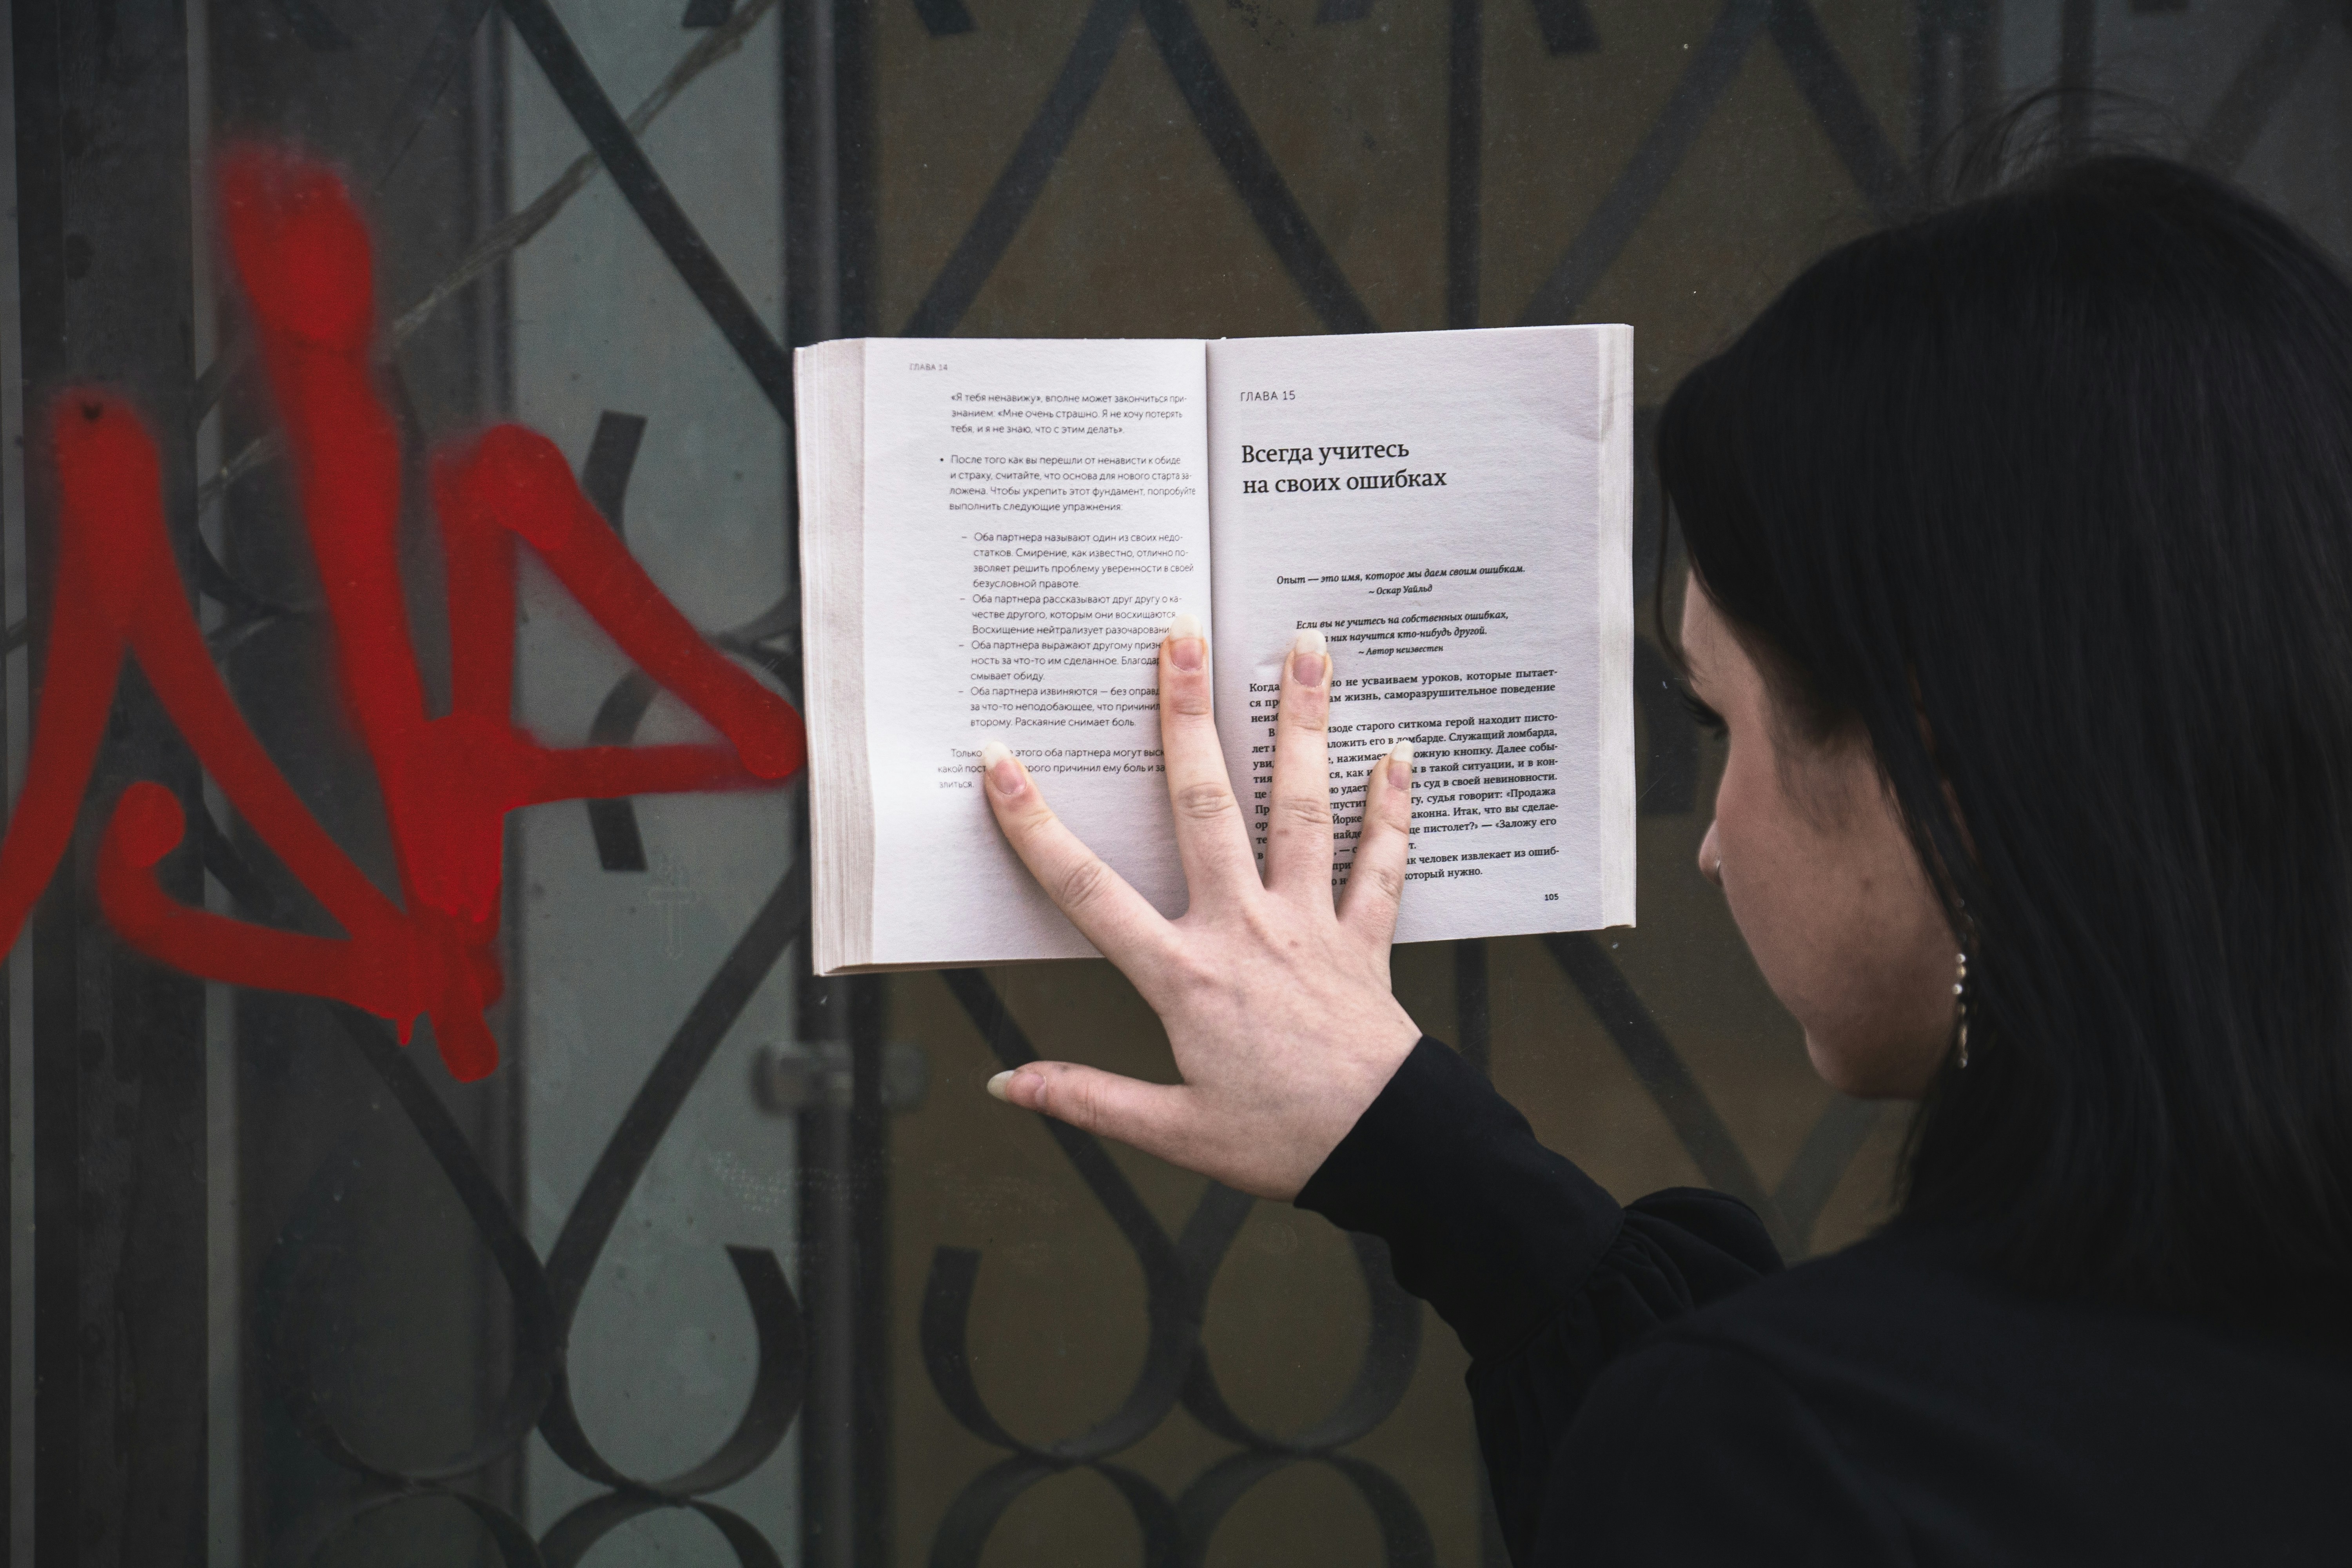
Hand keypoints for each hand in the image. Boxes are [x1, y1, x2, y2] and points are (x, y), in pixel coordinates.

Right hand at [976, 615, 1422, 1199]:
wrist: (1387, 1154)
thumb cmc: (1282, 1143)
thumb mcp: (1173, 1132)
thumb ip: (1087, 1098)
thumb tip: (1006, 1084)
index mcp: (1185, 976)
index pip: (1090, 890)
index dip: (1036, 826)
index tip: (1000, 761)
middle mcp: (1245, 931)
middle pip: (1206, 808)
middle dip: (1187, 718)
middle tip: (1181, 636)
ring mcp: (1310, 925)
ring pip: (1302, 810)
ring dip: (1303, 726)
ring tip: (1308, 648)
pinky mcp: (1365, 939)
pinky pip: (1382, 864)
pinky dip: (1391, 807)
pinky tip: (1398, 751)